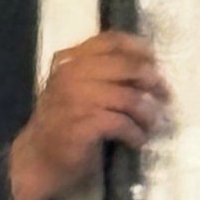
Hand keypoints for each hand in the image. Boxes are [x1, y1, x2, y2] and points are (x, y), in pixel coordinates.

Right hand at [9, 32, 169, 199]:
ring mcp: (77, 99)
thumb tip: (144, 67)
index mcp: (70, 60)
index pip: (110, 41)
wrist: (36, 159)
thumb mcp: (73, 87)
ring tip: (151, 123)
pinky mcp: (84, 125)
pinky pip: (123, 123)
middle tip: (164, 94)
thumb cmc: (60, 123)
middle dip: (152, 81)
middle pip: (126, 66)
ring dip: (147, 112)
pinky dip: (136, 132)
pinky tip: (137, 140)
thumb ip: (98, 72)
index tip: (155, 61)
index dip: (138, 48)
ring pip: (129, 97)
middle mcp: (72, 74)